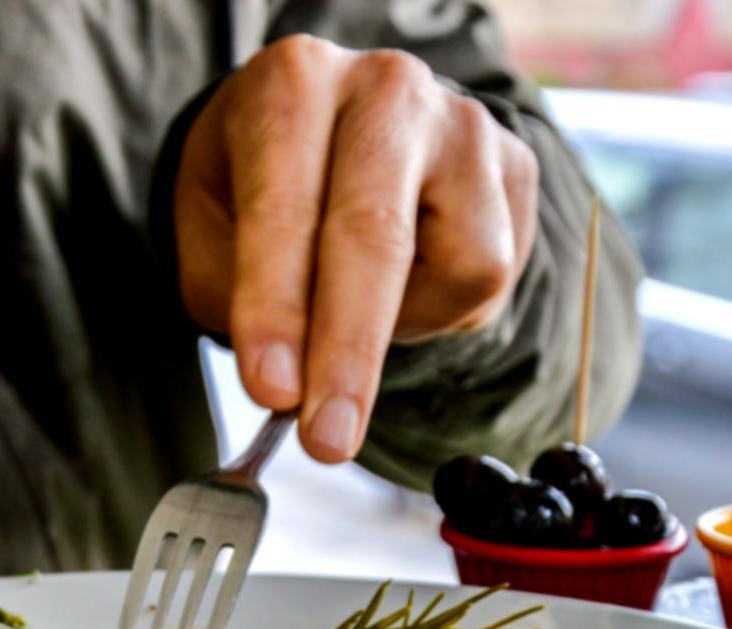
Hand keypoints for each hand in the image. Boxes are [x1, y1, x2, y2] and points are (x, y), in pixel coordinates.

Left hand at [175, 35, 538, 462]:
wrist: (329, 135)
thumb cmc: (259, 189)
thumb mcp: (215, 234)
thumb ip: (240, 302)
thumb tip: (292, 391)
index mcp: (293, 86)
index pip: (284, 207)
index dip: (277, 308)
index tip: (271, 392)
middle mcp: (386, 90)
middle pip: (377, 236)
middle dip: (348, 351)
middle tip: (326, 439)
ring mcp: (464, 124)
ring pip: (460, 266)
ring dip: (400, 328)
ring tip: (356, 311)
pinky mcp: (516, 168)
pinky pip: (492, 276)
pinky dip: (440, 311)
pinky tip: (405, 284)